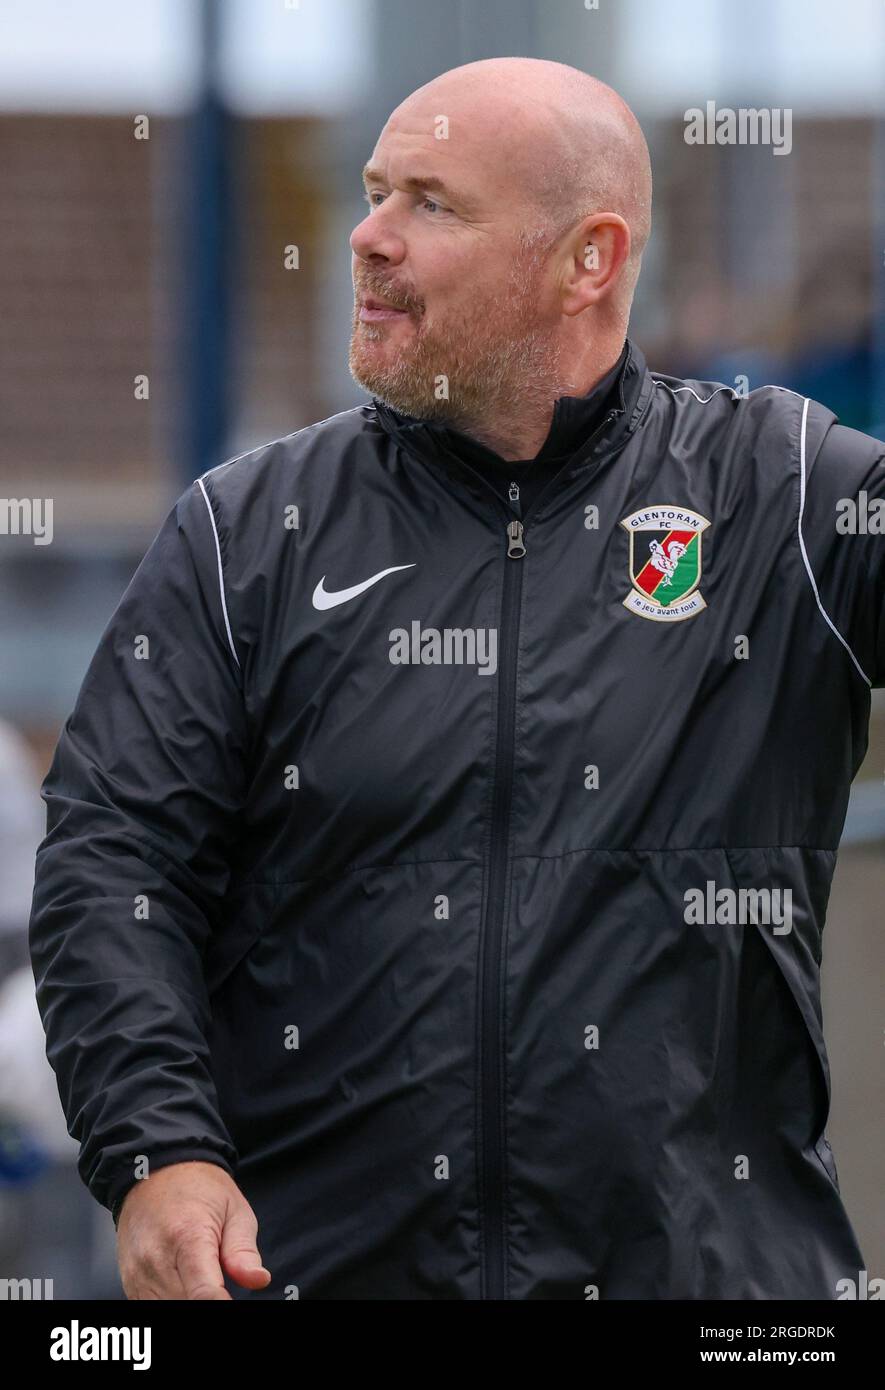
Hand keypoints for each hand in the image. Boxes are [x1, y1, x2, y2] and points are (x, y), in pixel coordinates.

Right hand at [115, 1160, 271, 1298]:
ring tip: (205, 1280)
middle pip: (187, 1306)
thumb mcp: (234, 1209)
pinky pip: (152, 1307)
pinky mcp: (130, 1282)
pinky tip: (185, 1286)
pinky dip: (172, 1301)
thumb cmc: (199, 1189)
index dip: (222, 1305)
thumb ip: (243, 1250)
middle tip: (224, 1286)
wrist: (155, 1171)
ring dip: (189, 1302)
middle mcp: (156, 1259)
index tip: (233, 1302)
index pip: (204, 1294)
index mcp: (188, 1237)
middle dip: (209, 1302)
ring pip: (167, 1311)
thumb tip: (258, 1280)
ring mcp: (138, 1273)